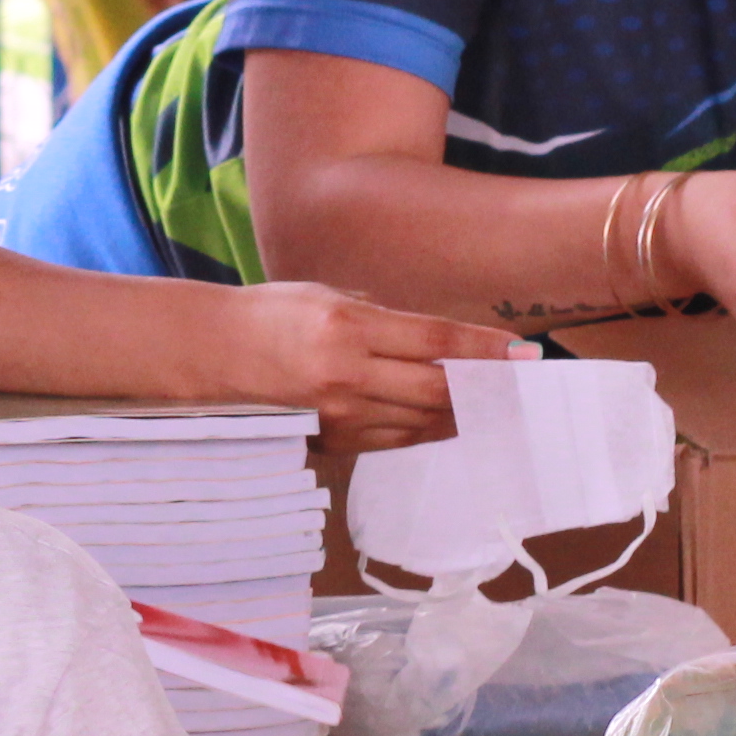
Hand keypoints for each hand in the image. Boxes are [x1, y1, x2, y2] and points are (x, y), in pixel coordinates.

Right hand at [213, 282, 513, 453]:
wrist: (212, 355)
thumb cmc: (271, 316)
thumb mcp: (328, 296)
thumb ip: (384, 317)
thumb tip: (442, 339)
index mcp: (348, 327)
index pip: (436, 339)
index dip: (486, 348)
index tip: (523, 353)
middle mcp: (347, 374)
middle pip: (439, 388)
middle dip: (486, 387)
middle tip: (516, 384)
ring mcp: (340, 413)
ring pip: (424, 420)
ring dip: (462, 411)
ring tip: (491, 402)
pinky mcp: (332, 440)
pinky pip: (396, 440)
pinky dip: (427, 429)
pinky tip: (446, 419)